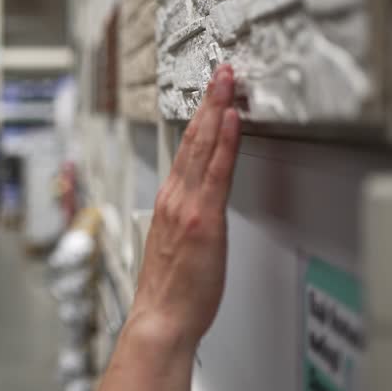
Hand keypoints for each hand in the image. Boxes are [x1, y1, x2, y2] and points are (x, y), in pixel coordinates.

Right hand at [130, 64, 240, 346]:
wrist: (160, 318)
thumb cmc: (168, 292)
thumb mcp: (173, 247)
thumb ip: (182, 220)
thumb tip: (194, 209)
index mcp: (168, 202)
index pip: (185, 150)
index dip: (199, 119)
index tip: (210, 95)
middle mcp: (174, 197)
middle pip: (193, 140)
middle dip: (208, 102)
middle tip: (221, 72)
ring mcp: (187, 205)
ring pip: (202, 147)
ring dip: (216, 110)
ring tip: (226, 81)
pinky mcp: (204, 218)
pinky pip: (217, 171)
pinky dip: (224, 142)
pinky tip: (231, 119)